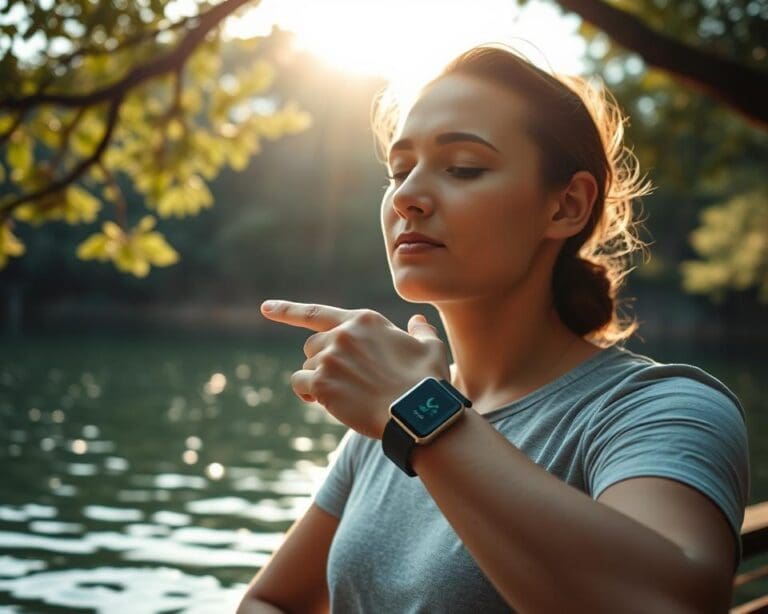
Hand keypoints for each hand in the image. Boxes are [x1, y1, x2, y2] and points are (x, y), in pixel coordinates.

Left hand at [260, 300, 449, 438]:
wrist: (416, 413)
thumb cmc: (427, 383)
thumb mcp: (431, 348)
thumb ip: (421, 331)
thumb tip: (418, 322)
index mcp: (364, 320)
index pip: (315, 312)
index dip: (287, 311)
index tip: (265, 308)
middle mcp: (343, 333)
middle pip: (312, 345)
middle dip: (323, 361)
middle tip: (346, 381)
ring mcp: (330, 357)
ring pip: (307, 367)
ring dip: (319, 380)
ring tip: (345, 395)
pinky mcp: (322, 383)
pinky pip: (300, 384)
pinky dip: (309, 394)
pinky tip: (327, 402)